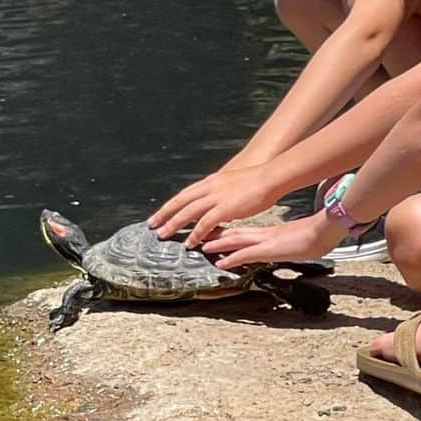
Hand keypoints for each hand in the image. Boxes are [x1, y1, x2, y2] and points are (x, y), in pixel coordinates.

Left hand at [146, 165, 279, 243]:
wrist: (269, 178)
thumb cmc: (256, 181)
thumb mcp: (232, 183)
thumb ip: (221, 191)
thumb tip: (215, 199)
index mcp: (211, 181)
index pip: (184, 194)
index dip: (171, 204)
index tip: (160, 213)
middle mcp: (209, 188)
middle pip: (180, 201)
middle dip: (164, 213)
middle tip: (152, 225)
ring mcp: (215, 197)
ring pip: (187, 212)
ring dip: (173, 224)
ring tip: (163, 235)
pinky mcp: (224, 208)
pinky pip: (204, 223)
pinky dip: (195, 233)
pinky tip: (189, 243)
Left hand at [203, 210, 342, 268]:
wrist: (326, 227)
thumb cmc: (321, 232)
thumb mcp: (304, 236)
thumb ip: (296, 237)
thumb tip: (298, 239)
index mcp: (274, 232)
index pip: (247, 232)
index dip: (231, 233)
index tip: (218, 233)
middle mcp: (267, 234)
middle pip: (237, 234)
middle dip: (219, 236)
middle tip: (203, 237)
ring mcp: (267, 241)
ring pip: (236, 242)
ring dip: (219, 246)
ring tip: (203, 248)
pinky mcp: (270, 249)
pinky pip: (246, 254)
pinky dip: (232, 258)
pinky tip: (221, 263)